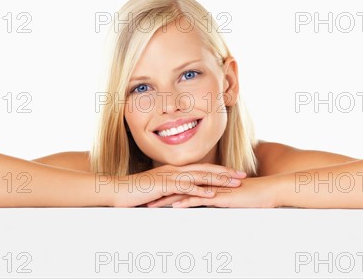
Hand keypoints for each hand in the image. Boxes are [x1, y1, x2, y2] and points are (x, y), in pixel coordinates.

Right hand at [109, 163, 246, 206]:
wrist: (119, 190)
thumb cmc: (137, 191)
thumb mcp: (159, 189)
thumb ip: (172, 189)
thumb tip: (183, 195)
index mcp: (175, 169)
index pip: (202, 168)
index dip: (220, 170)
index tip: (234, 173)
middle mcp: (175, 169)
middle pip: (206, 169)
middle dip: (226, 172)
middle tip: (243, 175)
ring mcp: (170, 176)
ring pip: (200, 176)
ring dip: (219, 179)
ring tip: (234, 183)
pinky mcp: (165, 185)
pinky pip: (186, 187)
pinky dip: (200, 190)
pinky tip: (212, 193)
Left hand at [147, 175, 282, 207]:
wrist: (268, 192)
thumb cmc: (252, 196)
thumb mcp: (230, 197)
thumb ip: (219, 198)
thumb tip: (209, 202)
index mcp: (208, 182)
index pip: (183, 184)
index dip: (167, 188)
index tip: (152, 193)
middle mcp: (207, 183)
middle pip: (178, 187)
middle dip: (161, 193)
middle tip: (144, 198)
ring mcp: (213, 188)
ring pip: (185, 192)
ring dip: (167, 199)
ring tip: (152, 205)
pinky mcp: (219, 196)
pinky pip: (199, 199)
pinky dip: (185, 202)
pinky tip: (174, 206)